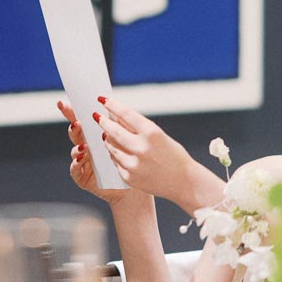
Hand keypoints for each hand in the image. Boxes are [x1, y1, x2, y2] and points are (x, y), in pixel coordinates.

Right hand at [58, 99, 127, 205]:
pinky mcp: (82, 177)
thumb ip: (116, 126)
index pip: (81, 120)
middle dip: (73, 128)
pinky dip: (76, 164)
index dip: (70, 112)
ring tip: (84, 146)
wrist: (133, 187)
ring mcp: (83, 162)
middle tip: (78, 124)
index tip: (63, 103)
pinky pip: (75, 170)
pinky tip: (80, 160)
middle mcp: (85, 147)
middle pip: (75, 134)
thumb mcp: (125, 140)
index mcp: (94, 135)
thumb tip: (112, 106)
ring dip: (76, 147)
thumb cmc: (130, 161)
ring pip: (74, 151)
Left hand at [92, 96, 212, 211]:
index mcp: (152, 133)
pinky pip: (115, 162)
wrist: (184, 182)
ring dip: (108, 139)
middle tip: (97, 116)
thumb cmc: (173, 155)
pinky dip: (115, 155)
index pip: (126, 114)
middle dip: (103, 122)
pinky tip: (118, 151)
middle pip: (114, 131)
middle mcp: (142, 148)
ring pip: (111, 147)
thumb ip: (137, 127)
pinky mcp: (129, 177)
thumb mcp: (159, 136)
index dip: (112, 105)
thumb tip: (115, 115)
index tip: (103, 100)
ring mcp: (134, 165)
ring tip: (107, 134)